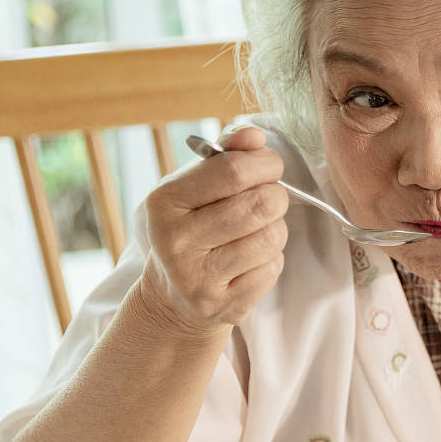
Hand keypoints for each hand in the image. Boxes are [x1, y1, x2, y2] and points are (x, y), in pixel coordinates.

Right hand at [138, 124, 287, 335]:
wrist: (173, 297)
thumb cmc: (191, 227)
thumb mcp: (194, 186)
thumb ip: (225, 155)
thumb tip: (255, 135)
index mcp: (164, 202)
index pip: (233, 171)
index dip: (265, 163)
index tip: (269, 164)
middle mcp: (176, 241)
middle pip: (261, 205)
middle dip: (276, 196)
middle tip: (268, 198)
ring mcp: (199, 279)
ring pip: (272, 237)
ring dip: (275, 229)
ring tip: (256, 230)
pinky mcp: (224, 307)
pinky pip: (273, 269)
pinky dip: (271, 259)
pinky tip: (250, 260)